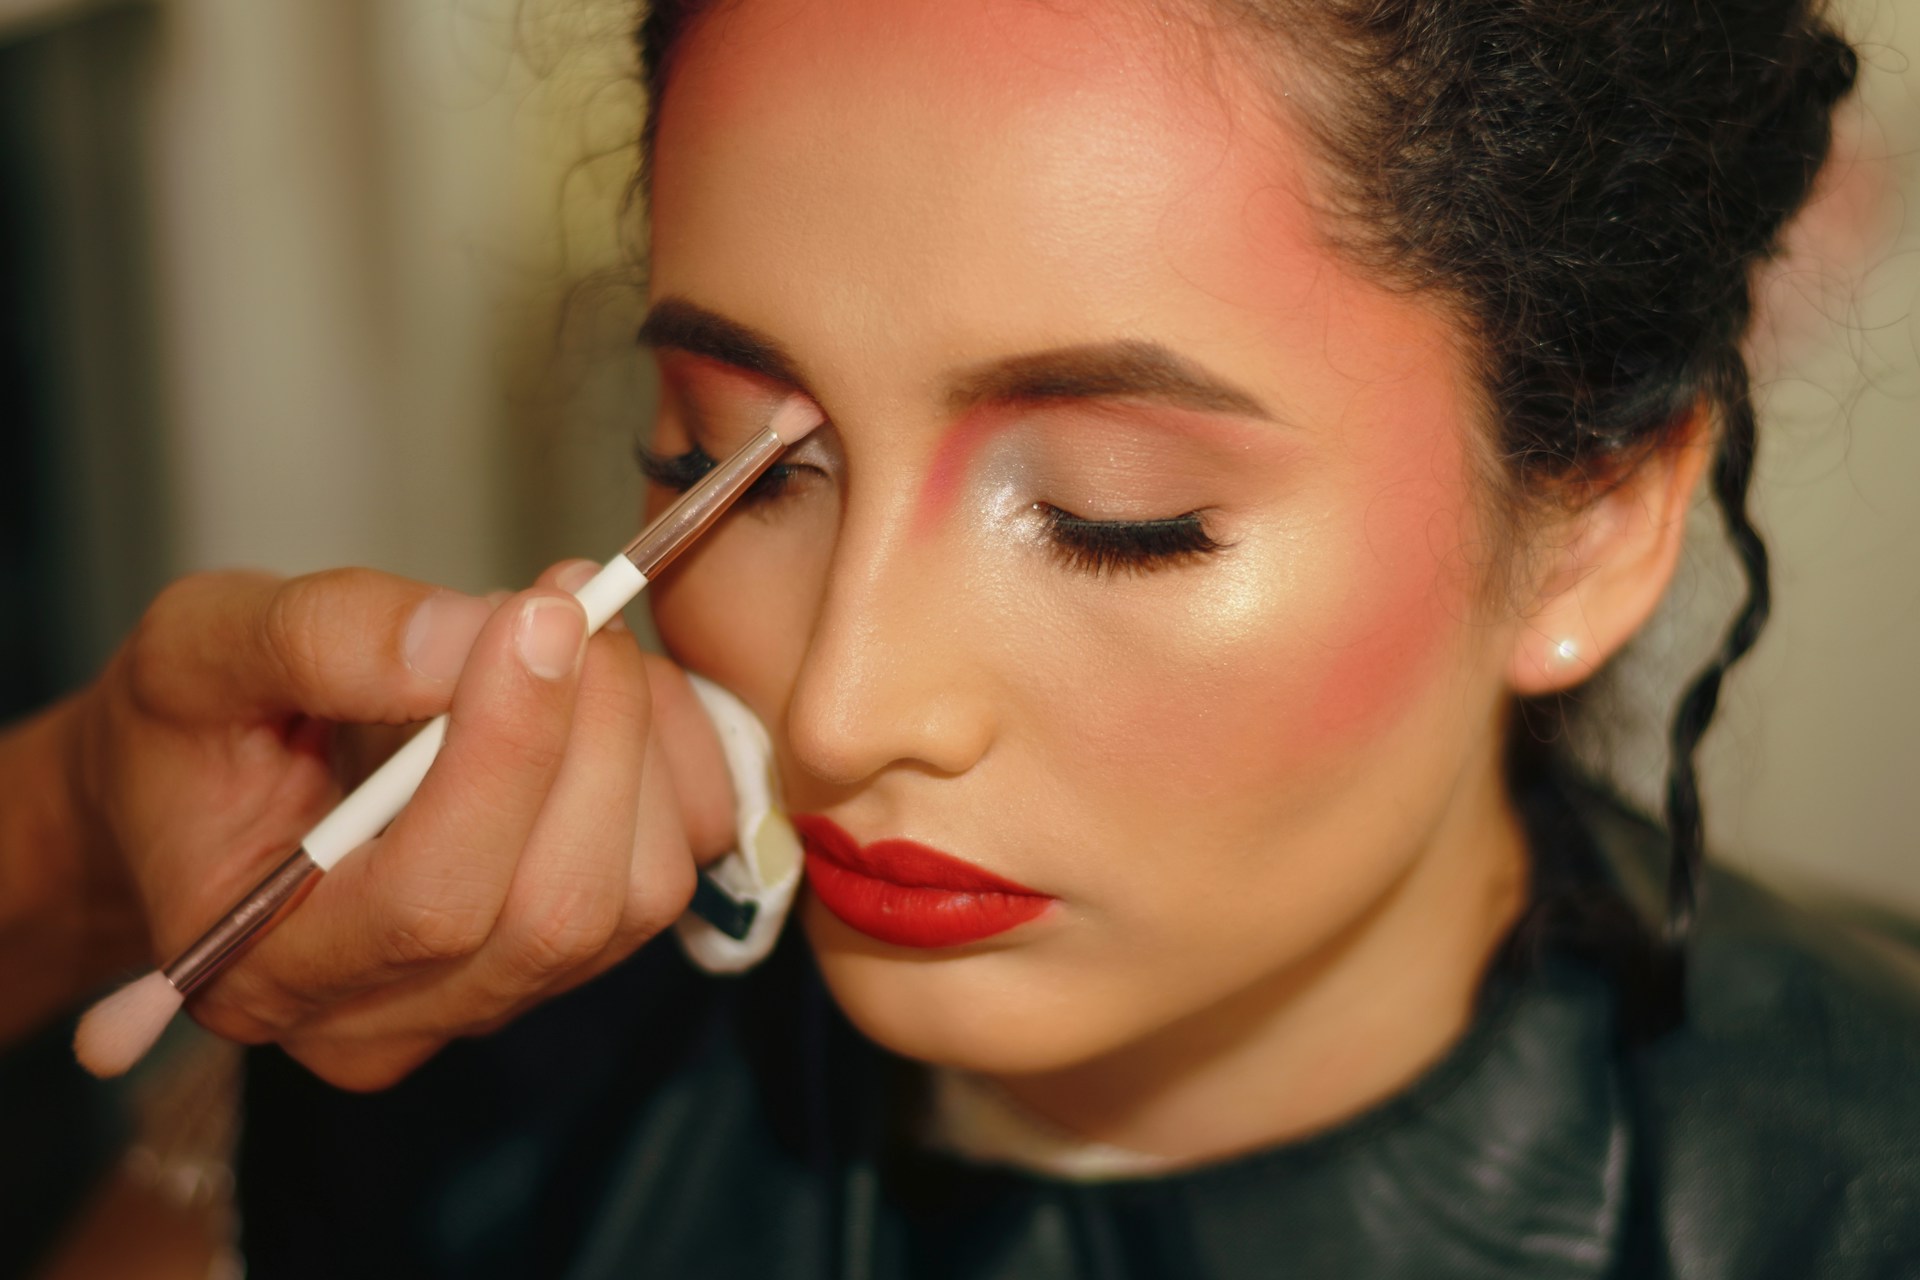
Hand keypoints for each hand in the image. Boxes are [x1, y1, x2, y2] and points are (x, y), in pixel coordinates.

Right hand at [68, 560, 733, 1089]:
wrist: (212, 788)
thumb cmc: (191, 734)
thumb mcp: (197, 651)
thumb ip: (319, 640)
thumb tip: (470, 639)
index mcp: (271, 969)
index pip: (432, 903)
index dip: (507, 753)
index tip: (541, 612)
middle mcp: (392, 1017)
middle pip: (556, 908)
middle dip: (591, 734)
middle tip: (570, 598)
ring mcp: (496, 998)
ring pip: (639, 893)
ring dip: (637, 742)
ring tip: (578, 636)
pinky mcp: (577, 954)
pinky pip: (683, 864)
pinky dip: (677, 762)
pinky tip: (613, 691)